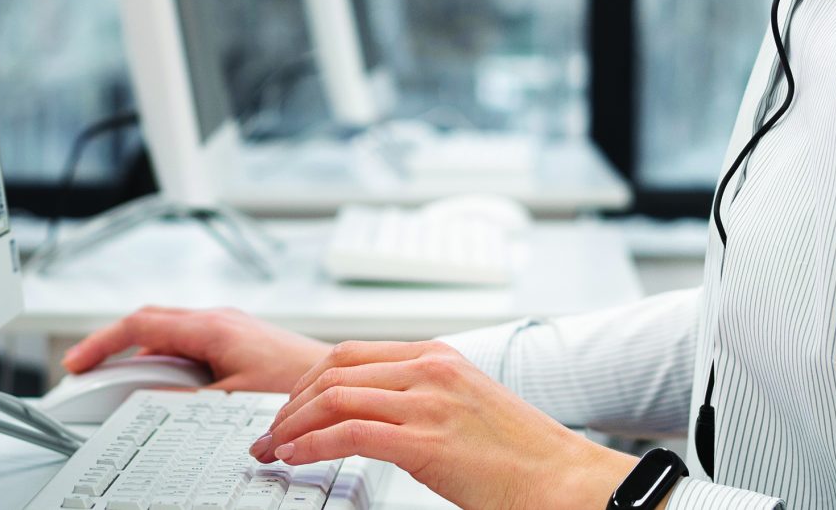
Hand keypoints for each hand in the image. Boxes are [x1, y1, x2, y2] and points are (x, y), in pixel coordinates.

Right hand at [59, 306, 329, 392]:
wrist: (338, 384)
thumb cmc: (296, 385)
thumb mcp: (230, 399)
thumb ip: (185, 398)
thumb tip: (147, 401)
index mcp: (212, 327)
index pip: (140, 324)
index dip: (103, 343)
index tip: (78, 363)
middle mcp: (218, 320)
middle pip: (150, 323)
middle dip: (114, 346)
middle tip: (88, 371)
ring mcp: (229, 328)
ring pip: (169, 333)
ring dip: (142, 356)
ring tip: (120, 384)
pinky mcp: (238, 340)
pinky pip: (188, 343)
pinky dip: (166, 360)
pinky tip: (164, 385)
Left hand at [252, 340, 637, 509]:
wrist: (565, 480)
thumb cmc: (523, 456)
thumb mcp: (466, 407)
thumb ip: (421, 399)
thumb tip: (369, 416)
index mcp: (439, 357)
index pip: (350, 354)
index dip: (308, 382)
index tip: (289, 409)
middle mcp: (431, 370)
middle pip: (333, 371)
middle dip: (291, 403)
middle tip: (271, 433)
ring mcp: (428, 402)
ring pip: (333, 398)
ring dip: (292, 426)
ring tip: (275, 450)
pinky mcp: (426, 440)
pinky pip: (348, 434)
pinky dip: (312, 445)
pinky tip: (298, 458)